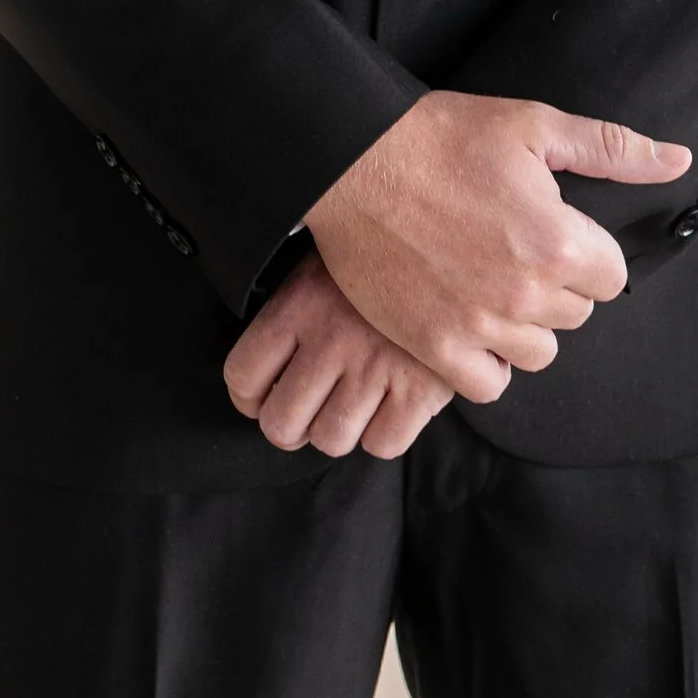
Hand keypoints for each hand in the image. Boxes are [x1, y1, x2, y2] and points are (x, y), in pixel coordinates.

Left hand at [222, 258, 453, 460]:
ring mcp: (376, 368)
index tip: (262, 396)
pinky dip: (382, 434)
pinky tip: (387, 406)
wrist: (454, 252)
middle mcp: (331, 340)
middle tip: (304, 414)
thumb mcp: (323, 265)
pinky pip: (382, 445)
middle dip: (288, 427)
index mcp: (297, 305)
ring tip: (348, 406)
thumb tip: (262, 370)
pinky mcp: (421, 390)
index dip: (248, 398)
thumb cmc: (379, 262)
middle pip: (280, 424)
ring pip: (330, 441)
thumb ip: (291, 311)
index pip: (243, 376)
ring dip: (335, 431)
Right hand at [307, 91, 691, 406]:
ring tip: (489, 284)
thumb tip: (676, 161)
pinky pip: (488, 386)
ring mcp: (478, 325)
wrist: (351, 160)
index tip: (553, 231)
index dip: (586, 252)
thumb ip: (611, 150)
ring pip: (538, 353)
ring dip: (523, 325)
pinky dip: (485, 363)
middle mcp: (525, 293)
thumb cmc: (440, 137)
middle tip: (512, 248)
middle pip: (576, 315)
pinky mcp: (434, 346)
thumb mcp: (533, 126)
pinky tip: (470, 323)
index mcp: (557, 240)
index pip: (611, 278)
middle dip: (555, 285)